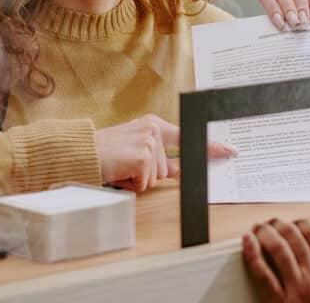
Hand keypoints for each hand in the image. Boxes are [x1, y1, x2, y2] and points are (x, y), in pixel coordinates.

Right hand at [95, 115, 235, 191]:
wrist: (80, 152)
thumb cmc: (104, 154)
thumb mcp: (134, 151)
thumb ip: (157, 159)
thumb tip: (177, 171)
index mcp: (153, 125)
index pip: (187, 137)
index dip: (210, 147)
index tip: (229, 151)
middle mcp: (154, 129)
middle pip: (168, 169)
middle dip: (150, 175)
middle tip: (128, 167)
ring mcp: (150, 142)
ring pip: (157, 178)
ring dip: (138, 180)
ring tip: (120, 168)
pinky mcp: (144, 156)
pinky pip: (146, 183)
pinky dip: (131, 184)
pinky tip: (119, 171)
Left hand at [242, 218, 309, 302]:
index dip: (301, 223)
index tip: (295, 223)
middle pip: (294, 236)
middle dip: (280, 225)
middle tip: (271, 223)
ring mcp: (297, 287)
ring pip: (278, 247)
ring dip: (265, 232)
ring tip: (258, 228)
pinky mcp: (280, 302)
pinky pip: (262, 272)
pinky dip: (252, 253)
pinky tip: (247, 242)